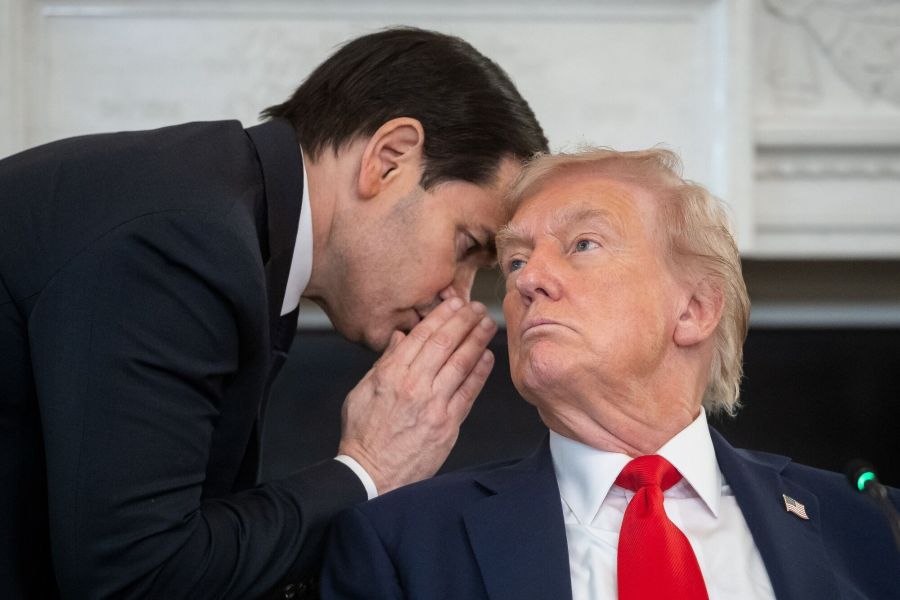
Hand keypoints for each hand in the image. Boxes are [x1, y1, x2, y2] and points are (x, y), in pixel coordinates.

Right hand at [338, 298, 496, 493]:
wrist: (371, 474)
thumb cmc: (363, 435)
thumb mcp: (362, 392)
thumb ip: (385, 363)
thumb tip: (401, 338)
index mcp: (391, 375)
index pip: (422, 336)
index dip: (441, 317)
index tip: (454, 303)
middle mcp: (414, 386)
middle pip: (445, 344)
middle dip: (464, 322)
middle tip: (477, 308)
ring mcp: (433, 405)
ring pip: (461, 364)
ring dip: (477, 341)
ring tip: (488, 325)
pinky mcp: (447, 425)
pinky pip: (469, 393)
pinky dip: (480, 373)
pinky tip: (488, 358)